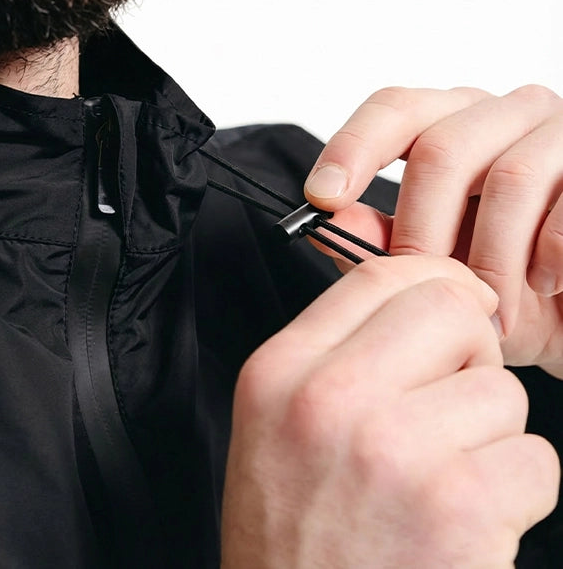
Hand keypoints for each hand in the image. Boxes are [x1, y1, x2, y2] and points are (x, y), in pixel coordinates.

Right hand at [221, 256, 558, 567]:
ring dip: (489, 434)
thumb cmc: (292, 535)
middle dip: (472, 346)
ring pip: (501, 390)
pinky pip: (535, 459)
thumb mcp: (277, 422)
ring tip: (441, 477)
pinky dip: (515, 490)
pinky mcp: (456, 509)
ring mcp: (393, 451)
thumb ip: (336, 352)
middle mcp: (330, 400)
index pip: (376, 277)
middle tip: (452, 394)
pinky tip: (465, 519)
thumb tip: (422, 299)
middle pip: (448, 309)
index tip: (459, 299)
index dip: (433, 277)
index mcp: (282, 373)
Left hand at [304, 85, 562, 373]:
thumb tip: (328, 226)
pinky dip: (548, 256)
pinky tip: (543, 286)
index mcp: (454, 125)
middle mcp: (506, 113)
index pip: (394, 110)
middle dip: (422, 231)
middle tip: (420, 287)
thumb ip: (383, 244)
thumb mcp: (435, 271)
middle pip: (443, 148)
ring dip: (490, 259)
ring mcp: (562, 129)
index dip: (352, 148)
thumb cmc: (507, 283)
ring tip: (490, 310)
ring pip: (509, 177)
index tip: (321, 198)